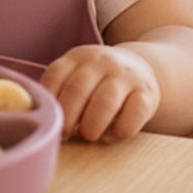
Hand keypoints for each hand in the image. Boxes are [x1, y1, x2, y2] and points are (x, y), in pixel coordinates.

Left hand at [40, 44, 160, 142]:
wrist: (139, 68)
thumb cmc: (98, 81)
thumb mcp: (78, 74)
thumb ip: (62, 90)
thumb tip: (45, 119)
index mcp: (77, 57)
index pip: (55, 75)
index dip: (50, 100)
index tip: (49, 120)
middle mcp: (101, 62)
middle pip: (77, 89)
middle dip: (67, 117)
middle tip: (65, 134)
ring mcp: (125, 75)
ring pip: (105, 102)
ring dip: (92, 125)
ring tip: (88, 135)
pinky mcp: (147, 92)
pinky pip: (134, 113)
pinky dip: (121, 129)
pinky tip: (113, 135)